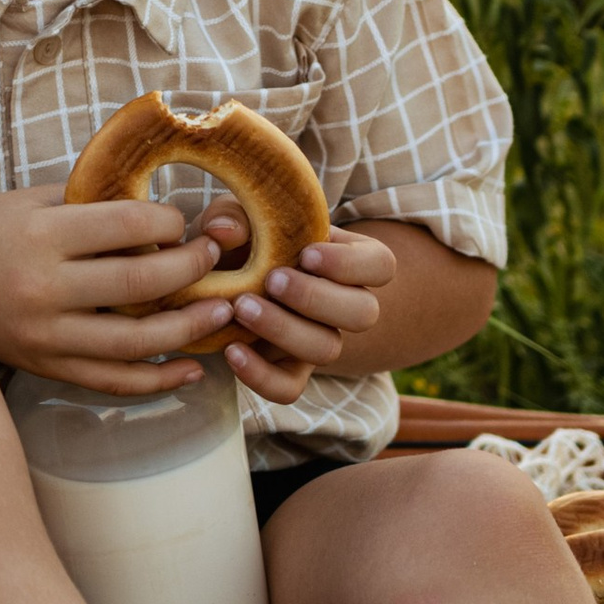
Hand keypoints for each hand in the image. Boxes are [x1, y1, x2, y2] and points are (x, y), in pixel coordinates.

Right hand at [0, 187, 239, 394]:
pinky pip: (113, 381)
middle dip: (191, 267)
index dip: (170, 221)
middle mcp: (42, 287)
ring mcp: (46, 335)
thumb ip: (92, 202)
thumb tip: (169, 207)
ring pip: (135, 340)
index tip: (183, 222)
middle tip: (215, 258)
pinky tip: (192, 368)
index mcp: (40, 234)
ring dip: (189, 327)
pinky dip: (158, 380)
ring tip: (222, 311)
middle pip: (140, 281)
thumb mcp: (30, 202)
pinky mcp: (48, 368)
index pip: (126, 224)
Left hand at [195, 204, 395, 410]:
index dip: (350, 264)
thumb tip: (226, 232)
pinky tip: (232, 350)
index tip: (306, 254)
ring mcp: (319, 340)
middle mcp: (344, 304)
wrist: (222, 281)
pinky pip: (289, 388)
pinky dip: (261, 375)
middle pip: (363, 313)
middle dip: (316, 298)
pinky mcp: (289, 370)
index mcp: (349, 260)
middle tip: (272, 280)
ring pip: (328, 349)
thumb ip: (233, 215)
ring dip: (285, 330)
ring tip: (242, 308)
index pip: (381, 265)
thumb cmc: (245, 238)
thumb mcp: (239, 217)